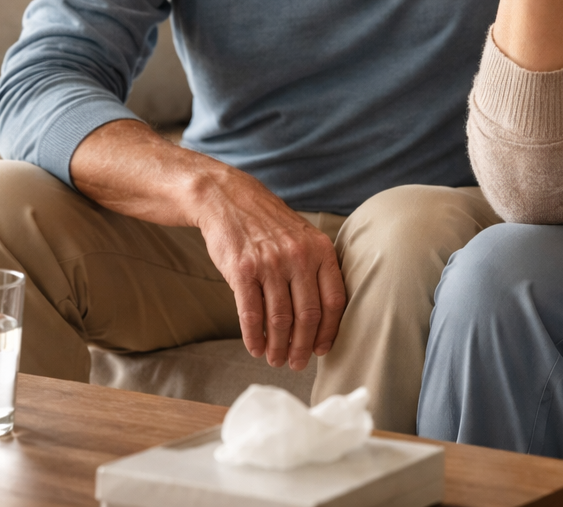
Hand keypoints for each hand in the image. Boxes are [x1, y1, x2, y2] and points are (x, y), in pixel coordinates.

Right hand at [197, 169, 347, 369]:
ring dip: (278, 347)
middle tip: (298, 363)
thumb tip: (324, 318)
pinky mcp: (242, 271)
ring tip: (276, 359)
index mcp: (320, 250)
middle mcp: (298, 257)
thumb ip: (316, 268)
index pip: (334, 301)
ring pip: (280, 320)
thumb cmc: (268, 224)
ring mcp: (270, 264)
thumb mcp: (303, 236)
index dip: (330, 331)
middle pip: (308, 316)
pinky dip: (254, 337)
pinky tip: (255, 347)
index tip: (323, 349)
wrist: (228, 199)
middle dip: (303, 347)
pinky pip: (252, 314)